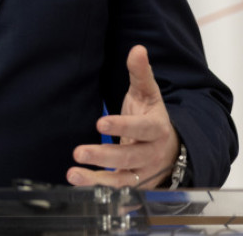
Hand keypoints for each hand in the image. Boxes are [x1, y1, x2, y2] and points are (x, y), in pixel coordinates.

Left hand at [67, 45, 179, 188]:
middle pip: (129, 157)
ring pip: (124, 180)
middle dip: (104, 155)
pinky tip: (82, 189)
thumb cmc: (151, 116)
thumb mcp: (148, 94)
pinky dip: (103, 194)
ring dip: (98, 180)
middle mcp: (152, 154)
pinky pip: (120, 193)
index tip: (100, 122)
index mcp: (157, 128)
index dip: (122, 126)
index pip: (141, 129)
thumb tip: (137, 48)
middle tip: (78, 152)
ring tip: (73, 174)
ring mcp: (145, 173)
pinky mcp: (137, 187)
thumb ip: (141, 73)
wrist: (170, 146)